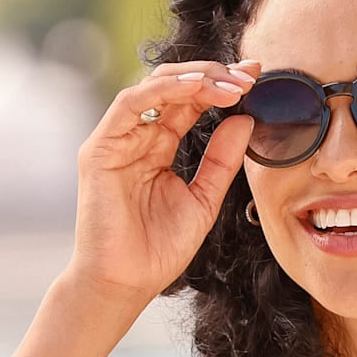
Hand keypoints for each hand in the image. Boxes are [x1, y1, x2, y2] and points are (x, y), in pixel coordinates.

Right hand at [62, 56, 261, 309]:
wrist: (126, 282)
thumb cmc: (159, 249)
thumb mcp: (204, 200)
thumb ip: (222, 161)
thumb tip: (246, 120)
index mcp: (158, 147)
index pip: (190, 103)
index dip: (222, 86)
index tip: (256, 77)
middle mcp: (136, 136)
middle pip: (175, 87)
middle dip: (214, 75)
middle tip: (250, 74)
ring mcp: (116, 139)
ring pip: (154, 87)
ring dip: (195, 79)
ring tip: (231, 83)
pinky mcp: (100, 148)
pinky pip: (131, 104)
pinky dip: (164, 90)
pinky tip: (196, 89)